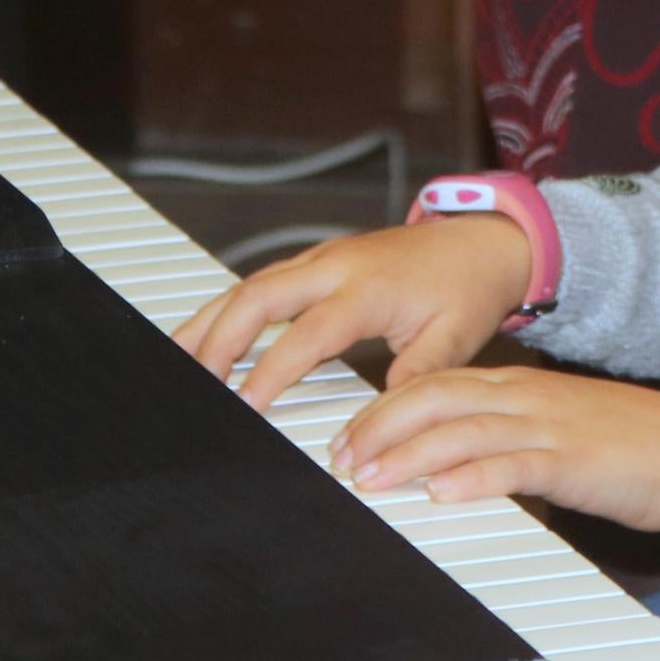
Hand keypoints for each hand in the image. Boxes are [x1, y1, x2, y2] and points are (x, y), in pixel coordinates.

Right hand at [171, 218, 530, 414]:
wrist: (481, 242)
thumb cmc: (466, 289)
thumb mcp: (454, 339)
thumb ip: (416, 376)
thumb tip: (382, 418)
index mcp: (367, 288)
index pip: (307, 334)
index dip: (271, 370)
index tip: (245, 405)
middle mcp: (335, 266)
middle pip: (259, 296)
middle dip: (219, 339)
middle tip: (194, 382)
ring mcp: (322, 259)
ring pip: (250, 284)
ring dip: (212, 320)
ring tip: (178, 358)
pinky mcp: (317, 261)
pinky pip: (262, 282)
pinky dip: (229, 308)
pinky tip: (207, 333)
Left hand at [330, 365, 659, 532]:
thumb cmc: (631, 449)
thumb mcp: (557, 434)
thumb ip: (507, 442)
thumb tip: (452, 469)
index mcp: (520, 389)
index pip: (437, 385)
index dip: (385, 409)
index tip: (348, 437)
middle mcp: (527, 400)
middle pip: (436, 399)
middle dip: (380, 427)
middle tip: (343, 458)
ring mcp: (549, 427)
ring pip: (463, 430)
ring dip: (409, 455)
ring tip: (370, 478)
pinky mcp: (574, 462)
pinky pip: (515, 465)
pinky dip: (473, 478)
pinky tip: (443, 493)